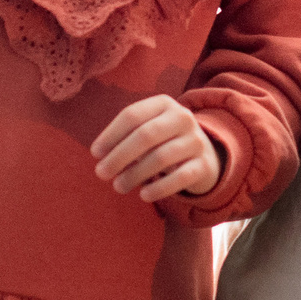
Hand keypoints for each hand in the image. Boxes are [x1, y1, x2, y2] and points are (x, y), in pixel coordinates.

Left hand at [92, 95, 223, 201]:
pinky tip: (144, 196)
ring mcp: (196, 140)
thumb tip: (101, 156)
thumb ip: (126, 138)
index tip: (95, 154)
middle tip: (101, 173)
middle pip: (145, 135)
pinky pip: (180, 177)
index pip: (132, 115)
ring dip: (135, 174)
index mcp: (163, 103)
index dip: (111, 135)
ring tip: (118, 186)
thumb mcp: (147, 130)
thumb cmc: (163, 142)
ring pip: (161, 157)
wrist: (204, 155)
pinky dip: (159, 188)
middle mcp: (182, 117)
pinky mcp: (205, 164)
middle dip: (119, 156)